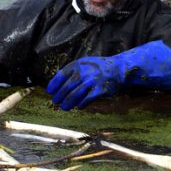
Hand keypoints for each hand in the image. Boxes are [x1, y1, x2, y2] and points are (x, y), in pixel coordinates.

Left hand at [46, 41, 170, 110]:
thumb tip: (58, 85)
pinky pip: (86, 100)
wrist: (119, 68)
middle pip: (66, 88)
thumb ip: (73, 71)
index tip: (50, 91)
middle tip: (56, 102)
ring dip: (67, 103)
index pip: (61, 75)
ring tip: (64, 107)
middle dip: (59, 97)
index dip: (54, 85)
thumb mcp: (85, 63)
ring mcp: (91, 81)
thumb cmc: (99, 67)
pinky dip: (81, 104)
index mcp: (77, 64)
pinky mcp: (99, 90)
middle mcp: (83, 72)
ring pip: (74, 95)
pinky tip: (79, 106)